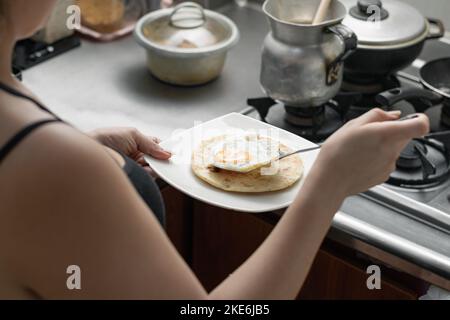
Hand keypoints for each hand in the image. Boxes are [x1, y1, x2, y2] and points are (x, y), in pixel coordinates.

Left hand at [89, 127, 170, 175]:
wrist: (89, 153)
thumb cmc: (105, 139)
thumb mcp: (131, 134)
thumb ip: (150, 143)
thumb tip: (167, 153)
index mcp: (138, 143)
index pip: (158, 146)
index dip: (166, 149)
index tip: (174, 153)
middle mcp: (138, 156)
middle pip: (158, 159)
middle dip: (162, 159)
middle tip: (166, 159)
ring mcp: (136, 168)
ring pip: (154, 170)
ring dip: (156, 167)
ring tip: (151, 163)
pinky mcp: (133, 178)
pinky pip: (147, 178)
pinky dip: (150, 174)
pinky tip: (146, 169)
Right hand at [311, 108, 428, 196]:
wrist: (330, 180)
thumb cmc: (336, 154)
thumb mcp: (352, 124)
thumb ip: (377, 115)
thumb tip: (392, 115)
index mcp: (386, 134)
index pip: (420, 125)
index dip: (419, 119)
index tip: (411, 119)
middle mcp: (392, 150)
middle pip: (404, 135)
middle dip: (390, 132)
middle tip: (369, 134)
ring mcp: (390, 165)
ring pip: (394, 148)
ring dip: (381, 146)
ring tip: (360, 149)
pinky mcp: (384, 175)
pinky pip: (386, 161)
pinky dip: (377, 159)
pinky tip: (360, 160)